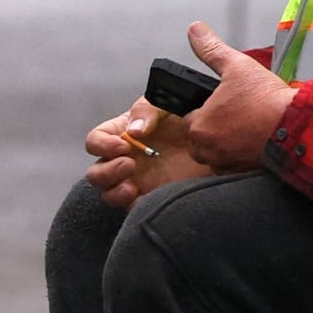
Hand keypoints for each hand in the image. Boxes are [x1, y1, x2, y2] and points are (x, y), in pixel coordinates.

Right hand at [83, 97, 212, 209]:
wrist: (217, 136)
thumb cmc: (187, 114)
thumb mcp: (167, 103)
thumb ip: (148, 110)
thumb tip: (134, 131)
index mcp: (122, 133)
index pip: (96, 141)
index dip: (102, 145)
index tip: (122, 145)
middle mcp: (124, 158)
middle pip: (96, 173)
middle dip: (106, 172)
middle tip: (129, 165)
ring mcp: (137, 180)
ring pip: (109, 194)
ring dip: (114, 193)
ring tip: (132, 188)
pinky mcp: (153, 195)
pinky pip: (134, 209)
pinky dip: (136, 208)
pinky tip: (149, 199)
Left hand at [182, 21, 295, 172]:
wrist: (297, 125)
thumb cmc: (265, 98)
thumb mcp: (238, 66)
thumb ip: (212, 50)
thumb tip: (194, 30)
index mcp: (199, 126)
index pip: (190, 119)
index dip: (206, 109)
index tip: (224, 104)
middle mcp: (207, 150)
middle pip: (201, 140)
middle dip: (214, 130)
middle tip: (237, 116)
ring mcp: (225, 165)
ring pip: (216, 155)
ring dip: (226, 145)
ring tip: (248, 130)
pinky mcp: (243, 174)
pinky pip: (234, 166)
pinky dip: (242, 157)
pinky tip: (257, 143)